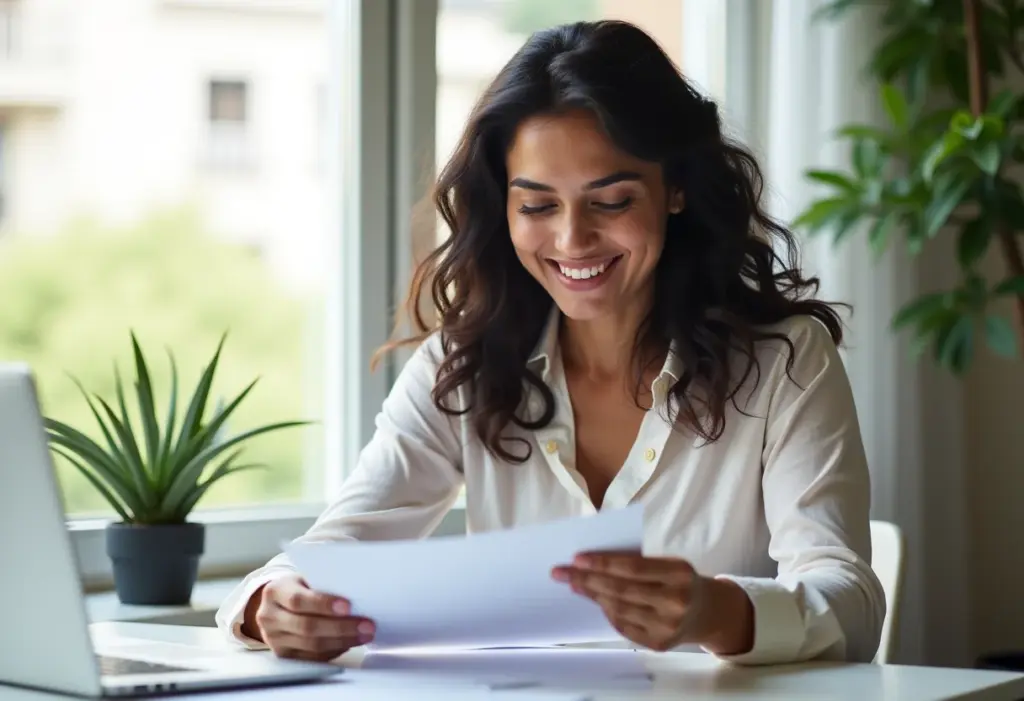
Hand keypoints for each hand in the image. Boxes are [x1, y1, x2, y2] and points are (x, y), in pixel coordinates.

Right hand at [245, 574, 375, 661]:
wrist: (276, 605)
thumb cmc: (299, 587)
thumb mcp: (304, 577)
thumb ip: (323, 583)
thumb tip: (357, 591)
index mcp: (274, 592)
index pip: (298, 600)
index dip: (323, 604)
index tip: (349, 606)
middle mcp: (269, 617)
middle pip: (307, 627)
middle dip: (341, 627)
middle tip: (368, 625)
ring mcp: (274, 640)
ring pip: (312, 645)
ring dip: (343, 640)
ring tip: (365, 634)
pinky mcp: (285, 656)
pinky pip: (313, 657)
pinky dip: (336, 650)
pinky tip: (352, 642)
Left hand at [552, 551, 752, 653]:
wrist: (709, 612)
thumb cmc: (680, 580)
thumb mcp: (669, 564)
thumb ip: (638, 563)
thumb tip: (592, 562)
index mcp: (679, 574)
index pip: (632, 567)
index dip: (602, 563)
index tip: (576, 558)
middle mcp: (675, 602)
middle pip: (621, 590)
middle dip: (587, 580)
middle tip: (561, 572)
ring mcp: (667, 626)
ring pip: (619, 609)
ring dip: (592, 596)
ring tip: (574, 584)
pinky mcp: (659, 644)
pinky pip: (624, 627)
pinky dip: (607, 612)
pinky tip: (596, 601)